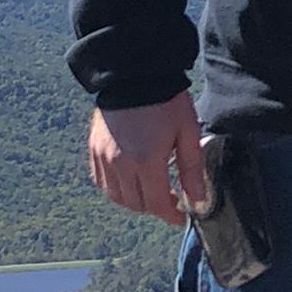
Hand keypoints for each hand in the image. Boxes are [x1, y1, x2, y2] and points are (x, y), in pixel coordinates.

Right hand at [88, 93, 205, 224]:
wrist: (135, 74)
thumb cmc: (166, 101)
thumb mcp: (187, 132)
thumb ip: (192, 169)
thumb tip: (198, 199)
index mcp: (146, 161)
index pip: (156, 204)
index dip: (170, 215)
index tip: (181, 217)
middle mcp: (120, 164)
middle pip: (136, 204)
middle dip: (155, 208)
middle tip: (171, 200)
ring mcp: (103, 157)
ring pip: (116, 197)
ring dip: (135, 201)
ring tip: (152, 191)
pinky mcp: (94, 149)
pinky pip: (101, 182)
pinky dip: (115, 189)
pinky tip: (130, 181)